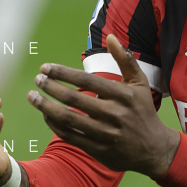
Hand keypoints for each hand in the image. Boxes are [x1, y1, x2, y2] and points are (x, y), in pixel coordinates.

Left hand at [26, 34, 180, 177]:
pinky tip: (45, 115)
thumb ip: (125, 59)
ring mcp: (105, 134)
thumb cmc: (143, 111)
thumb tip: (111, 37)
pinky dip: (54, 125)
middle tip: (37, 80)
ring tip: (32, 97)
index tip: (45, 67)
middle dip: (50, 88)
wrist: (153, 149)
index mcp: (123, 95)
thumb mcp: (140, 83)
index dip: (63, 73)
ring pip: (68, 119)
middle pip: (74, 99)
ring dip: (46, 107)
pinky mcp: (98, 150)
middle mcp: (114, 114)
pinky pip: (70, 136)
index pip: (86, 80)